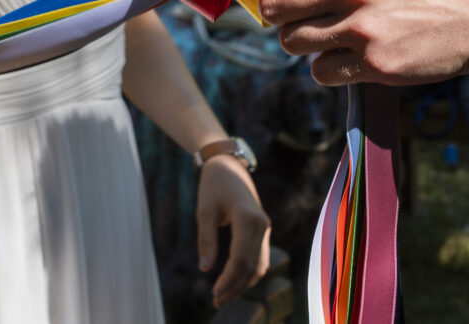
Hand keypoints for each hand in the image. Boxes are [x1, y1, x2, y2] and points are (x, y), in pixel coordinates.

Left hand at [196, 154, 270, 307]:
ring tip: (224, 297)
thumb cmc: (214, 187)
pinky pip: (259, 258)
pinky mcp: (262, 231)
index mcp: (246, 218)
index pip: (240, 258)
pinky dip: (249, 274)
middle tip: (217, 302)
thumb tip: (205, 268)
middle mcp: (261, 225)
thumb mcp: (204, 210)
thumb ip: (206, 239)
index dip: (228, 279)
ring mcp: (264, 228)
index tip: (214, 293)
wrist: (229, 167)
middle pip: (251, 265)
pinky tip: (234, 284)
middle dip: (235, 286)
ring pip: (259, 265)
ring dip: (243, 284)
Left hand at [236, 0, 468, 84]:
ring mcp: (362, 29)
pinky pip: (322, 72)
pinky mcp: (376, 65)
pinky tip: (345, 55)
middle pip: (273, 8)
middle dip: (272, 13)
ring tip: (320, 33)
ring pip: (293, 42)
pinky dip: (326, 67)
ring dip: (300, 40)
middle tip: (282, 14)